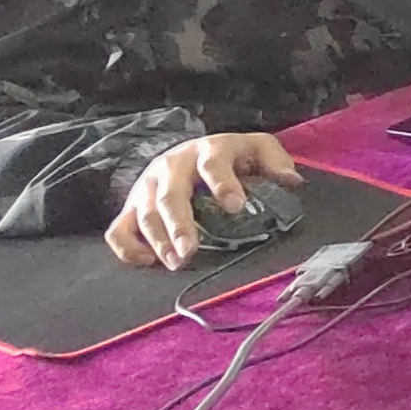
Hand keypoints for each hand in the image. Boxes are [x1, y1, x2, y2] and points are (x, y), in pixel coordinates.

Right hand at [106, 131, 296, 270]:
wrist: (187, 151)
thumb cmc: (227, 155)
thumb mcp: (255, 148)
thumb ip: (274, 160)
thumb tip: (292, 180)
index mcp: (207, 150)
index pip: (213, 165)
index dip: (224, 184)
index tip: (236, 206)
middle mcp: (172, 166)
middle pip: (170, 196)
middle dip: (180, 225)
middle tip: (191, 251)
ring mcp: (147, 186)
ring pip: (144, 215)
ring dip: (158, 241)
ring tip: (176, 262)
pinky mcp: (131, 206)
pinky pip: (118, 229)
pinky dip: (127, 248)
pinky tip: (147, 262)